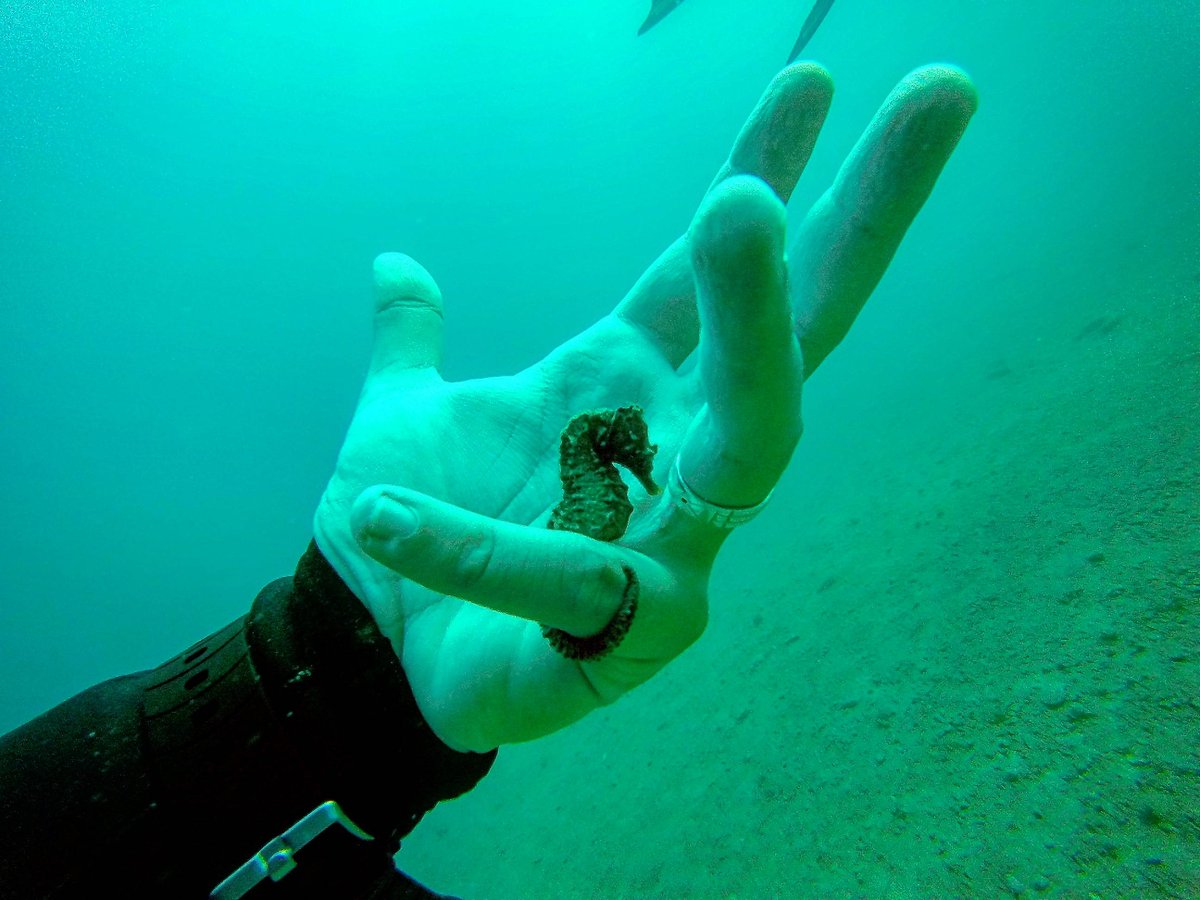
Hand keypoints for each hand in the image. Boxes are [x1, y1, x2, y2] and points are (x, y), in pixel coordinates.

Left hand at [313, 63, 976, 751]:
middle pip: (796, 340)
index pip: (703, 276)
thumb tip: (394, 261)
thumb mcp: (403, 418)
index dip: (763, 175)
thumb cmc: (410, 539)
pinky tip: (384, 513)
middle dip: (865, 221)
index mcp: (622, 389)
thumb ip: (410, 339)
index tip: (812, 78)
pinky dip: (471, 544)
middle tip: (941, 93)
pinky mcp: (638, 637)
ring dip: (754, 324)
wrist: (374, 660)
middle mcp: (671, 456)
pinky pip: (563, 572)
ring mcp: (675, 547)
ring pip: (753, 438)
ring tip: (739, 206)